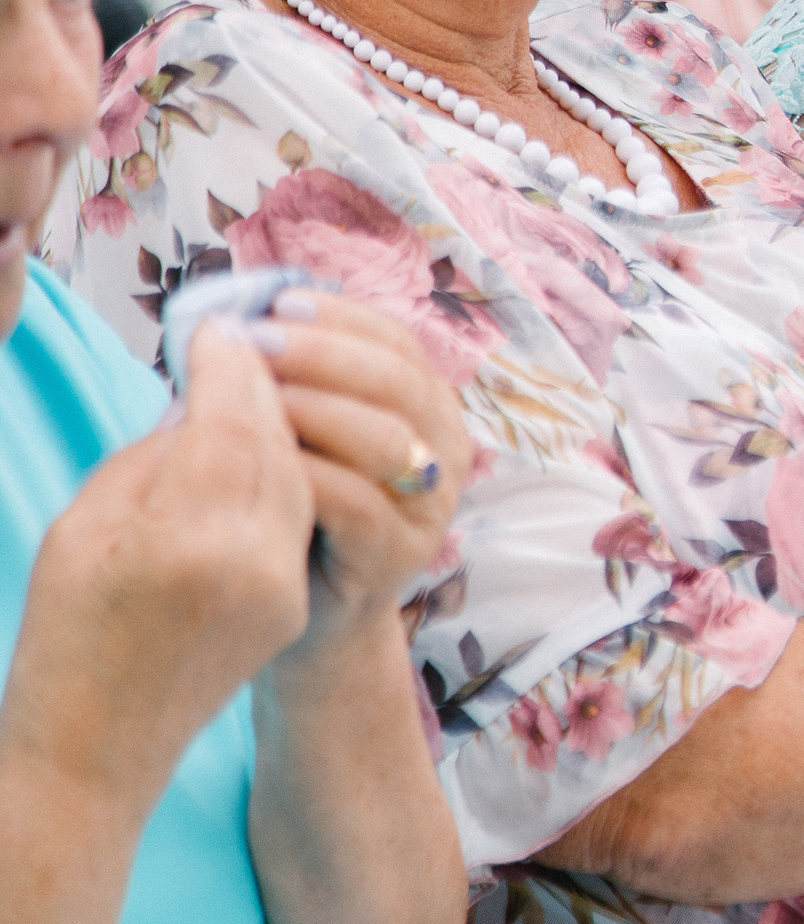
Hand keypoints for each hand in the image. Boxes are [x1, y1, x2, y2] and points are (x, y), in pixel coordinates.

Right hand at [0, 318, 312, 802]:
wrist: (96, 750)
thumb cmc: (66, 634)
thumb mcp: (84, 529)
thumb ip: (153, 455)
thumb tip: (204, 397)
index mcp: (186, 537)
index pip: (230, 418)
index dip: (227, 363)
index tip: (217, 326)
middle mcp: (250, 558)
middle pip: (275, 439)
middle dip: (261, 383)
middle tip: (241, 340)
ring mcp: (280, 585)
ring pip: (296, 473)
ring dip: (278, 425)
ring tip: (250, 386)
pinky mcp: (293, 603)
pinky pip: (296, 515)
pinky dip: (282, 473)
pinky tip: (261, 448)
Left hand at [251, 291, 467, 662]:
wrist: (309, 621)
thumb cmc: (297, 512)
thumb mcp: (303, 436)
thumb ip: (299, 382)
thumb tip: (238, 315)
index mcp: (427, 407)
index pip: (398, 342)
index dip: (340, 318)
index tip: (276, 302)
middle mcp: (445, 449)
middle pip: (397, 381)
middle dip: (322, 354)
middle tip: (254, 343)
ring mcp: (430, 504)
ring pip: (385, 436)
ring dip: (313, 408)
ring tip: (251, 399)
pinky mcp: (401, 554)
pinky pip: (357, 501)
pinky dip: (307, 473)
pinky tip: (260, 463)